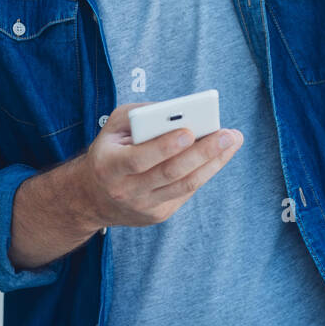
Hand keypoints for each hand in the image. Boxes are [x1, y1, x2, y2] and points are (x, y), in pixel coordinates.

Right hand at [79, 102, 242, 227]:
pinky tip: (219, 156)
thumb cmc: (109, 151)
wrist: (92, 198)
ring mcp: (144, 206)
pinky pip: (186, 191)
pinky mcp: (158, 214)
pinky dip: (205, 171)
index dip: (165, 147)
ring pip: (185, 185)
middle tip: (228, 134)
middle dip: (202, 152)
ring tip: (232, 142)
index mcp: (109, 166)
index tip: (190, 131)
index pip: (139, 159)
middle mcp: (126, 191)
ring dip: (213, 163)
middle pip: (170, 173)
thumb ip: (142, 115)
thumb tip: (179, 111)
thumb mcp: (113, 127)